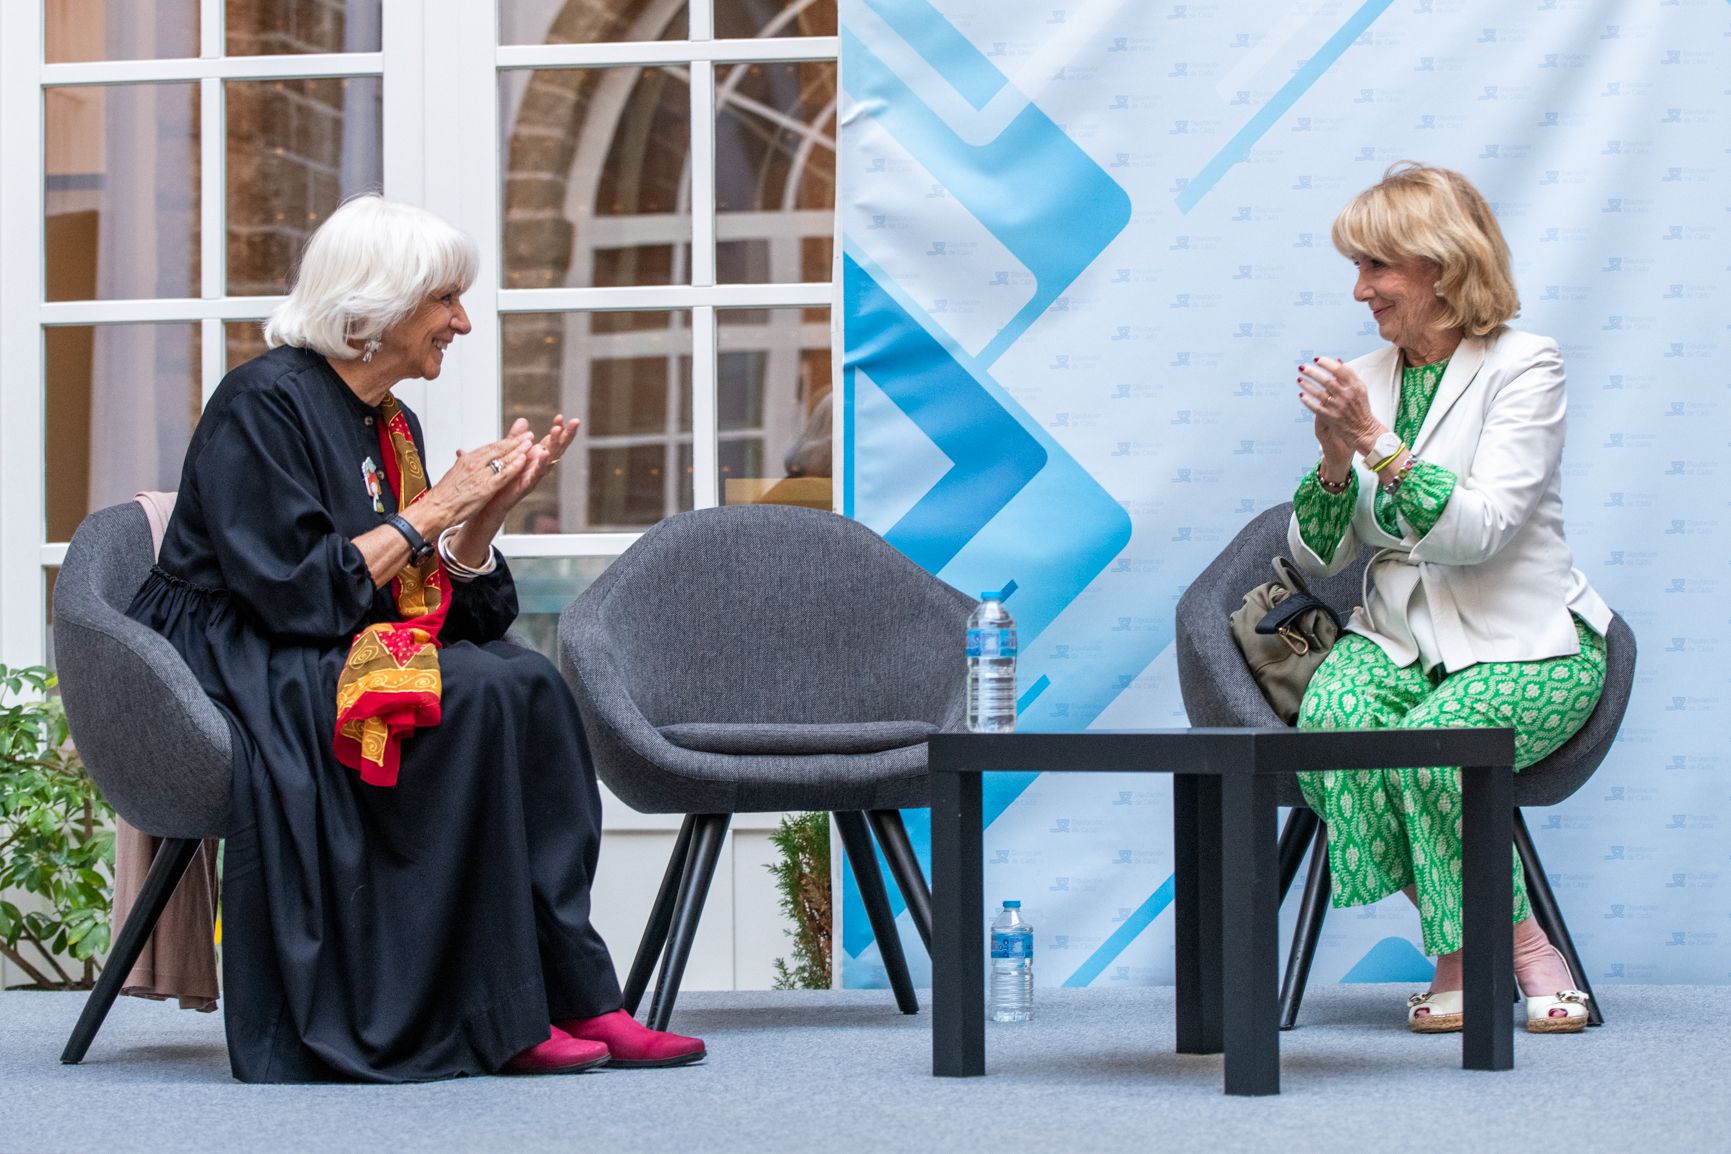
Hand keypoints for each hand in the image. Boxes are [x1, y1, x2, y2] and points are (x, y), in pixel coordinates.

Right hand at [417, 430, 534, 529]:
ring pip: (503, 459)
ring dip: (518, 450)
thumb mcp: (452, 475)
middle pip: (498, 449)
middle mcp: (474, 464)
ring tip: (530, 443)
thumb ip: (461, 465)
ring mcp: (480, 475)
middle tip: (528, 435)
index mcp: (466, 460)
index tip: (514, 438)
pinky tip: (524, 459)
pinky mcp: (485, 487)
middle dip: (515, 442)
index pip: (488, 448)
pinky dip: (515, 466)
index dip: (503, 442)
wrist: (435, 509)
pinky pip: (504, 474)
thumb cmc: (442, 496)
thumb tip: (462, 456)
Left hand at [467, 413, 580, 520]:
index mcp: (536, 456)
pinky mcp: (527, 484)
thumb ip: (516, 437)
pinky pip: (537, 473)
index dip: (558, 428)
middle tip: (575, 421)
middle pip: (557, 448)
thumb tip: (523, 420)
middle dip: (566, 434)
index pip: (552, 440)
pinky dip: (542, 463)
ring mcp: (536, 475)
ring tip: (558, 430)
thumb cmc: (503, 479)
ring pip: (550, 458)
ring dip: (556, 444)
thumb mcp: (510, 452)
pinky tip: (545, 453)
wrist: (492, 502)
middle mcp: (539, 465)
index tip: (560, 416)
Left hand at [1297, 356, 1380, 455]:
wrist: (1364, 429)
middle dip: (1312, 372)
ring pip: (1319, 393)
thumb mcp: (1360, 388)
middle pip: (1326, 380)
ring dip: (1307, 385)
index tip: (1317, 360)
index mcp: (1355, 386)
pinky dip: (1307, 400)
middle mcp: (1347, 395)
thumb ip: (1349, 374)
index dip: (1326, 363)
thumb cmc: (1361, 408)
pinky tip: (1301, 395)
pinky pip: (1315, 407)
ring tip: (1299, 379)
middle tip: (1302, 367)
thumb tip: (1337, 360)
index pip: (1339, 370)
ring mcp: (1338, 407)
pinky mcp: (1330, 417)